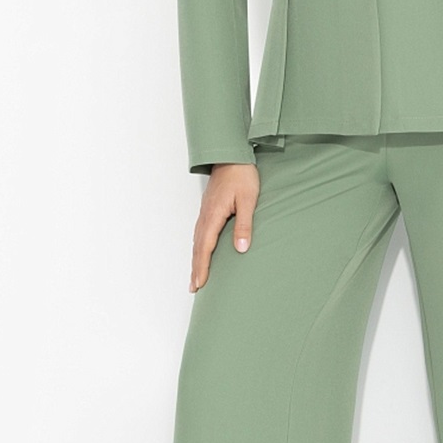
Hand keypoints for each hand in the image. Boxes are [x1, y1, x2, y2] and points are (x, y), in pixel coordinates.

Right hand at [190, 162, 260, 291]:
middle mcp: (205, 216)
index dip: (202, 267)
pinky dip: (198, 247)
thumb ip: (244, 224)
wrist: (232, 155)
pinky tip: (201, 251)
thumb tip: (241, 248)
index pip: (205, 247)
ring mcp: (205, 212)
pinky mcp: (208, 209)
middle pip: (197, 247)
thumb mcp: (248, 200)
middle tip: (194, 287)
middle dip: (196, 268)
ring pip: (197, 241)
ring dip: (195, 259)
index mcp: (213, 216)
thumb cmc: (242, 175)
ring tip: (196, 275)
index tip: (200, 283)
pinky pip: (200, 232)